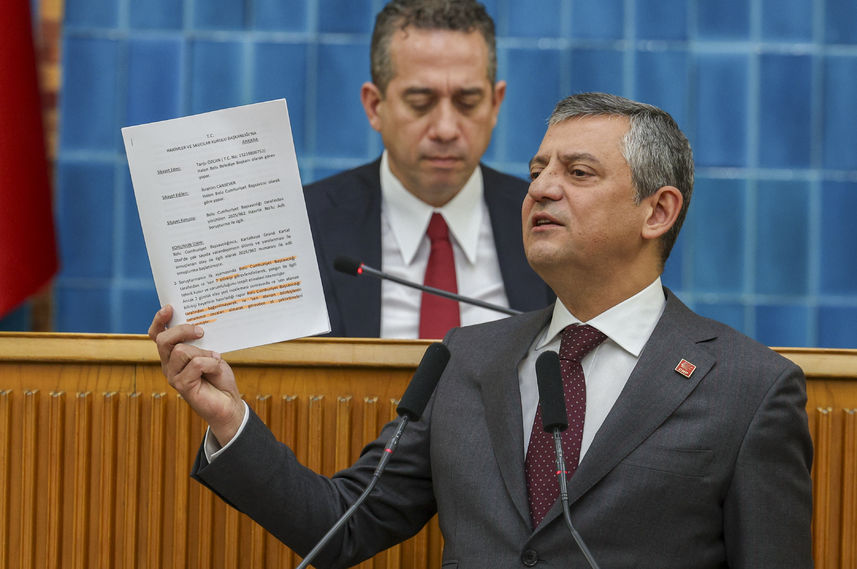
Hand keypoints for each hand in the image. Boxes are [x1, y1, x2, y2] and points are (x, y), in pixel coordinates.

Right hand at [148, 305, 245, 443]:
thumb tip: (198, 327)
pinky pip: (195, 364)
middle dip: (182, 330)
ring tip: (215, 358)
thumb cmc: (219, 376)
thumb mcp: (211, 353)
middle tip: (200, 330)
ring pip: (181, 351)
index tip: (169, 308)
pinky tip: (216, 369)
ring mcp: (173, 376)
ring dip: (203, 352)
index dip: (159, 321)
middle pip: (163, 340)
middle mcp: (168, 364)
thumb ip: (200, 343)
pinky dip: (210, 363)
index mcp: (172, 354)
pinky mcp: (182, 385)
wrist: (228, 402)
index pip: (157, 335)